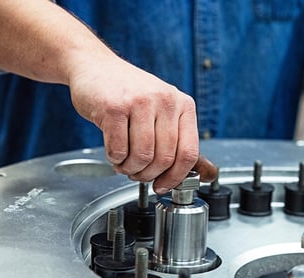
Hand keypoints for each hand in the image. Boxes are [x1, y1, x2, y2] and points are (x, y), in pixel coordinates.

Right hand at [68, 56, 201, 191]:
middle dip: (148, 174)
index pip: (189, 152)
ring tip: (124, 163)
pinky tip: (114, 151)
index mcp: (183, 104)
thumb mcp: (163, 111)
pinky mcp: (114, 106)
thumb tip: (207, 174)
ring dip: (130, 168)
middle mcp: (166, 100)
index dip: (176, 176)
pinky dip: (115, 158)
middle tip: (137, 173)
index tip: (164, 185)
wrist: (96, 66)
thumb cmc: (130, 93)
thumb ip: (180, 142)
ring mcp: (140, 101)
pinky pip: (119, 149)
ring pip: (143, 156)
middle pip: (165, 158)